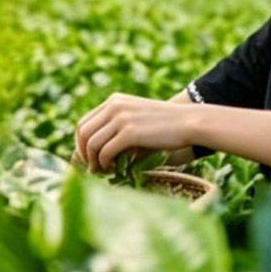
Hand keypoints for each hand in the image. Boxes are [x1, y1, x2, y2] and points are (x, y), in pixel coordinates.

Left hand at [75, 93, 195, 170]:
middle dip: (83, 153)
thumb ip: (117, 128)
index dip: (81, 143)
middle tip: (92, 167)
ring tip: (101, 171)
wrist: (189, 122)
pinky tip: (113, 169)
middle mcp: (114, 105)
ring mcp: (121, 118)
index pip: (84, 122)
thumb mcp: (137, 118)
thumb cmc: (165, 125)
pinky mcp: (129, 132)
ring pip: (91, 143)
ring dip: (93, 161)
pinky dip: (104, 164)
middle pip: (82, 132)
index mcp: (114, 101)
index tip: (88, 158)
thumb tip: (94, 153)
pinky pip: (105, 151)